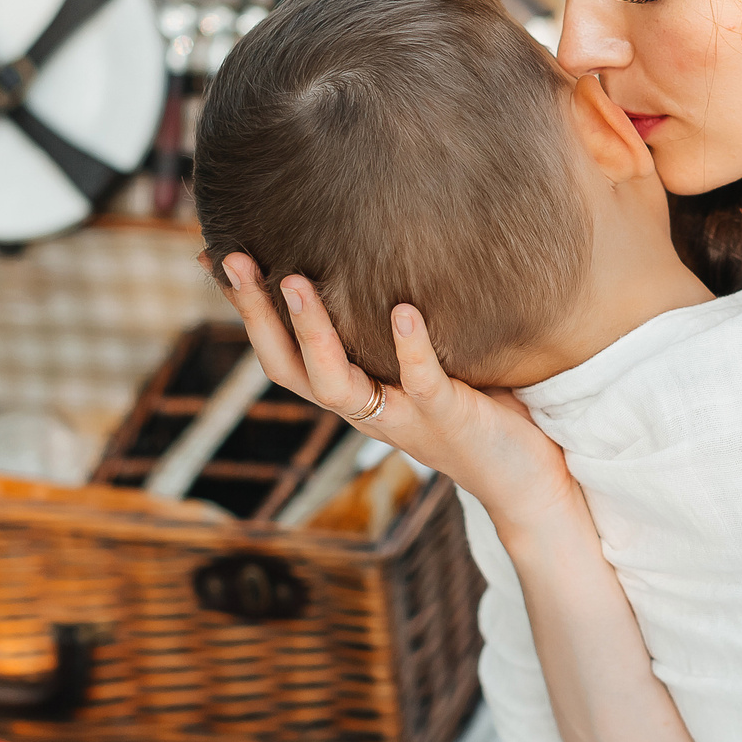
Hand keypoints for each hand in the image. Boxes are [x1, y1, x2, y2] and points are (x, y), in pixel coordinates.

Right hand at [217, 253, 583, 532]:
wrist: (529, 483)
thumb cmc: (480, 413)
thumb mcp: (424, 368)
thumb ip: (396, 330)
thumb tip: (385, 257)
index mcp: (356, 396)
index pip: (282, 354)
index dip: (245, 313)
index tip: (213, 258)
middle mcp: (367, 410)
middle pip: (290, 369)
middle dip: (256, 317)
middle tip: (234, 261)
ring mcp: (404, 417)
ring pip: (337, 385)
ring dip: (313, 334)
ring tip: (296, 280)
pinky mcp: (449, 418)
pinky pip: (422, 383)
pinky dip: (410, 347)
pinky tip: (405, 309)